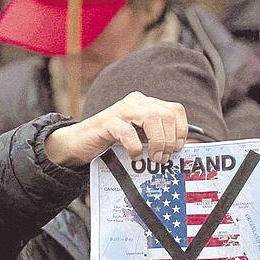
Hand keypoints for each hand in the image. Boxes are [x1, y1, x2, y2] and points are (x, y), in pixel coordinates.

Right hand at [44, 91, 187, 166]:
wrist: (78, 144)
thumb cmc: (112, 143)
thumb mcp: (140, 138)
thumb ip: (157, 139)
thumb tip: (179, 150)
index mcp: (146, 104)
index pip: (175, 110)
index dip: (181, 131)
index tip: (176, 149)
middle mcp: (136, 102)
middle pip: (166, 114)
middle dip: (170, 139)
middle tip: (162, 157)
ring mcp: (121, 110)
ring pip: (152, 117)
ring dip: (158, 141)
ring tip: (153, 157)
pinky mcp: (107, 122)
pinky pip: (127, 132)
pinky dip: (134, 147)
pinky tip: (133, 155)